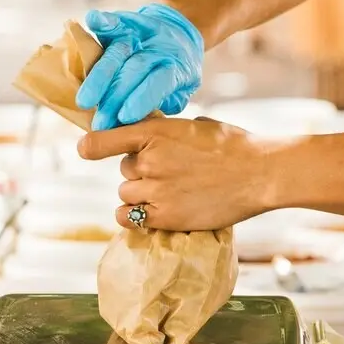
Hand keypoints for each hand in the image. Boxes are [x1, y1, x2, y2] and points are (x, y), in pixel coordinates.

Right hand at [76, 4, 204, 130]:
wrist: (178, 33)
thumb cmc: (175, 71)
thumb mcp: (184, 89)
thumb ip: (170, 102)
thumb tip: (149, 118)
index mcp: (176, 68)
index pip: (158, 82)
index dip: (142, 98)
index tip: (124, 117)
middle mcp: (155, 50)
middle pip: (132, 72)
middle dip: (114, 98)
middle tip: (99, 123)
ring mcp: (138, 37)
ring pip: (116, 54)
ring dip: (99, 77)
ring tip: (85, 100)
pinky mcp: (124, 25)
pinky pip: (113, 23)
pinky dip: (103, 21)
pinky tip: (92, 20)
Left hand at [78, 118, 274, 231]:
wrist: (259, 173)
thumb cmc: (232, 145)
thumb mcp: (192, 126)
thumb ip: (164, 134)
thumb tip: (145, 142)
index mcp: (155, 132)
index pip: (105, 140)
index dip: (91, 146)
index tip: (84, 150)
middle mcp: (150, 161)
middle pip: (124, 170)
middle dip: (140, 171)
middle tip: (169, 172)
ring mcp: (156, 191)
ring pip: (126, 193)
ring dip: (140, 194)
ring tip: (170, 192)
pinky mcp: (164, 217)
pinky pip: (128, 218)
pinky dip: (134, 216)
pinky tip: (152, 211)